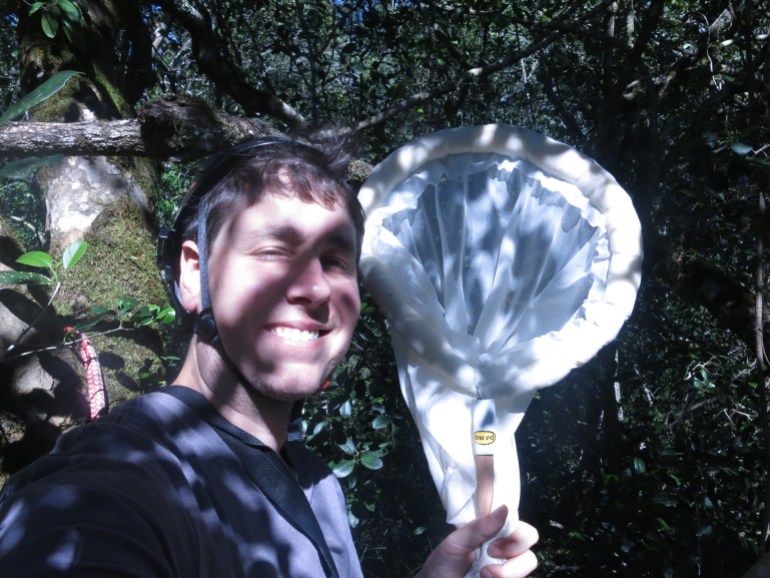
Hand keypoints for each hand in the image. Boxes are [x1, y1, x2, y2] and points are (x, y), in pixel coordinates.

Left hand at [416, 505, 537, 577]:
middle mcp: (505, 552)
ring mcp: (507, 570)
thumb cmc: (442, 564)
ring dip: (509, 571)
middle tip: (490, 554)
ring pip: (529, 563)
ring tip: (485, 575)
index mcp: (494, 535)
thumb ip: (479, 527)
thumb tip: (505, 508)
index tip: (494, 541)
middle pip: (530, 545)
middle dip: (514, 550)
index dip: (517, 532)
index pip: (521, 527)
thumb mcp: (456, 543)